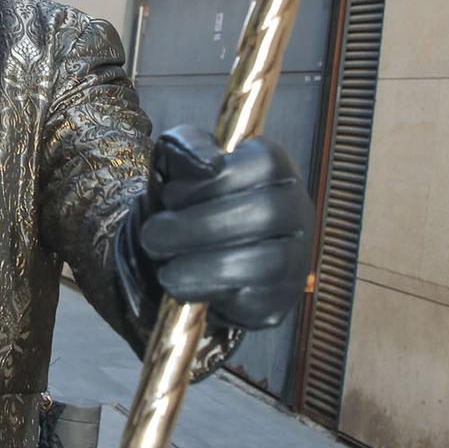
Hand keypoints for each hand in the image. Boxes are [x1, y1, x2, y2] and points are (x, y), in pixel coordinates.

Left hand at [119, 124, 312, 329]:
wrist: (188, 259)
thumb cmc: (188, 204)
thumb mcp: (177, 166)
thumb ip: (186, 147)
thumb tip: (209, 164)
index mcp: (275, 168)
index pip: (265, 164)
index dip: (213, 181)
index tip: (170, 195)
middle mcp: (296, 209)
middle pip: (266, 213)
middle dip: (199, 226)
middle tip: (152, 236)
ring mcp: (294, 257)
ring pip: (263, 261)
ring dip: (202, 266)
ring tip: (164, 268)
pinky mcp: (278, 299)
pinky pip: (254, 300)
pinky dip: (211, 293)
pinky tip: (184, 286)